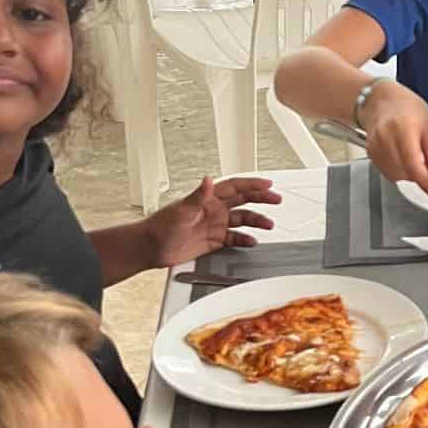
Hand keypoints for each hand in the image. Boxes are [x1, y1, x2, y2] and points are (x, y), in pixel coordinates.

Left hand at [148, 175, 281, 266]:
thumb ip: (198, 195)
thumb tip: (208, 180)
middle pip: (243, 200)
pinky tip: (252, 241)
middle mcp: (213, 210)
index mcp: (207, 198)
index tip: (268, 183)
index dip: (252, 184)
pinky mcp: (213, 241)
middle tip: (276, 199)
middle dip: (261, 199)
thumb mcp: (181, 210)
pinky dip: (244, 240)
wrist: (150, 248)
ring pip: (242, 220)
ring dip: (256, 221)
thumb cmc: (160, 227)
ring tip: (269, 225)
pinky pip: (234, 238)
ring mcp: (214, 225)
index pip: (235, 187)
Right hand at [361, 80, 427, 198]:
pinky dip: (398, 171)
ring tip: (415, 158)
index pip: (414, 165)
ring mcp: (375, 147)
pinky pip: (386, 171)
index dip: (425, 183)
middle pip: (405, 173)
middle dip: (420, 176)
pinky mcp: (370, 153)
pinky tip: (403, 158)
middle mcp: (386, 139)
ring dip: (408, 174)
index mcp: (404, 130)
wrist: (380, 99)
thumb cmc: (405, 106)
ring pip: (395, 175)